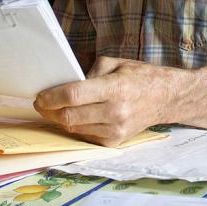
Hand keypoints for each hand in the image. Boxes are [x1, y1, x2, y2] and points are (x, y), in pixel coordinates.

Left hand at [34, 57, 170, 145]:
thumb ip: (89, 73)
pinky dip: (75, 127)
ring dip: (59, 120)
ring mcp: (116, 131)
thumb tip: (65, 84)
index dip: (51, 97)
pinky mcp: (116, 142)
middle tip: (41, 103)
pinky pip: (86, 136)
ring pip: (75, 129)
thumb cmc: (140, 76)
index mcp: (114, 88)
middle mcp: (115, 112)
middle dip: (49, 111)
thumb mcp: (114, 63)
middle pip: (70, 116)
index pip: (74, 96)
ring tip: (53, 110)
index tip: (39, 96)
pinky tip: (72, 117)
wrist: (166, 98)